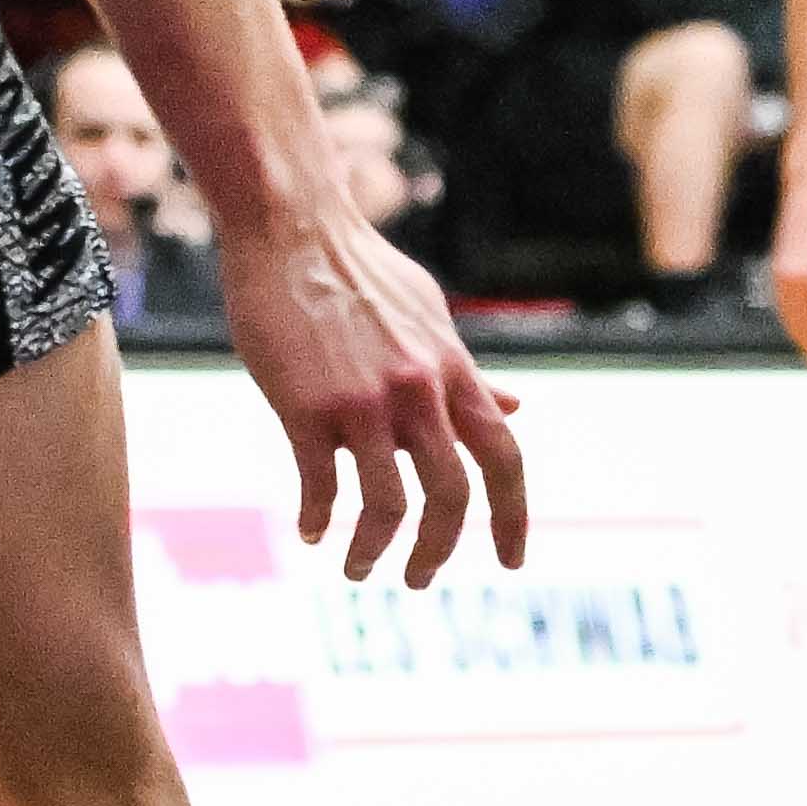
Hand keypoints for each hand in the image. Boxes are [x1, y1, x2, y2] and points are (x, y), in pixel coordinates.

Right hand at [218, 185, 523, 587]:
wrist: (290, 226)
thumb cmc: (358, 270)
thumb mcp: (431, 317)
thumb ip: (469, 372)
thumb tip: (516, 409)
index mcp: (452, 370)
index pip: (504, 457)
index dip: (513, 517)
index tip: (510, 561)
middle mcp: (419, 390)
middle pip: (452, 495)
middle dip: (441, 550)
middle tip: (420, 579)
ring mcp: (364, 400)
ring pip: (388, 505)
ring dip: (375, 551)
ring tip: (359, 568)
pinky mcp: (307, 405)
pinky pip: (321, 485)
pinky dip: (318, 519)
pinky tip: (310, 532)